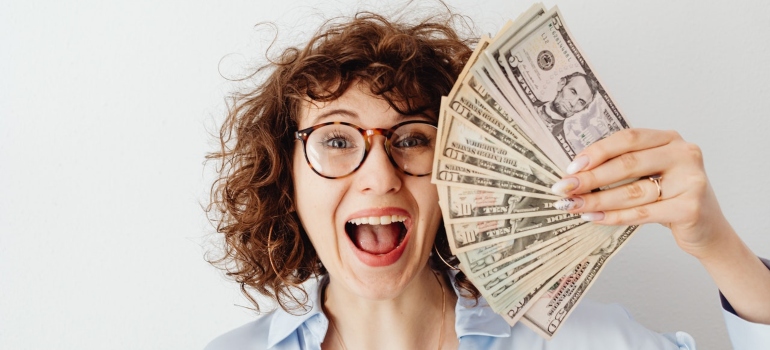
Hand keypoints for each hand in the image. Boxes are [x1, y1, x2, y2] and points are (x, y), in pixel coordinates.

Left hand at [551, 128, 728, 258]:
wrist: (707, 230)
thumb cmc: (670, 197)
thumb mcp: (650, 174)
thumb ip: (623, 166)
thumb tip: (575, 173)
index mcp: (669, 139)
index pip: (627, 138)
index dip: (596, 152)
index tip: (570, 167)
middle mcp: (683, 154)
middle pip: (627, 164)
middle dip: (590, 178)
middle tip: (562, 189)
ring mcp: (691, 180)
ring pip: (632, 191)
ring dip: (596, 200)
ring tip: (572, 206)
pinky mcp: (690, 208)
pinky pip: (642, 213)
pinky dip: (614, 216)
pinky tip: (593, 217)